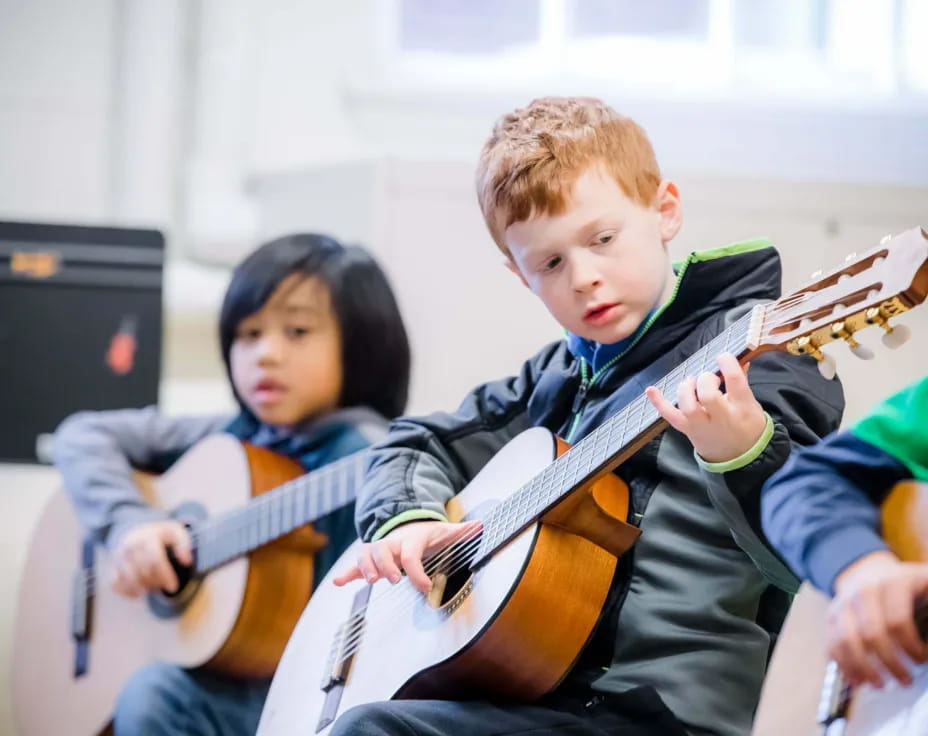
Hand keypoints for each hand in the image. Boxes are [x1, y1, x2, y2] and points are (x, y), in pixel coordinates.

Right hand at [111, 520, 192, 597]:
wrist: (135, 529)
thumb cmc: (160, 534)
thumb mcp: (176, 531)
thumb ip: (184, 544)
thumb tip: (187, 562)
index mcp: (147, 537)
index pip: (155, 560)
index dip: (165, 576)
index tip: (174, 587)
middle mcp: (129, 547)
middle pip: (143, 572)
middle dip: (157, 583)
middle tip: (166, 585)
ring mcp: (118, 558)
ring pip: (129, 581)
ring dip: (144, 589)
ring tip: (155, 587)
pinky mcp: (112, 567)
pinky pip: (115, 585)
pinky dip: (128, 592)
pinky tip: (140, 592)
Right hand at [333, 520, 481, 593]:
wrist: (407, 526)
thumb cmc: (426, 535)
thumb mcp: (444, 532)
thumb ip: (461, 531)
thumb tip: (481, 525)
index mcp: (411, 539)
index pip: (411, 554)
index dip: (417, 571)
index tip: (425, 587)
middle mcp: (392, 543)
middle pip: (383, 550)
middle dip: (386, 565)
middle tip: (393, 580)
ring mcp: (380, 550)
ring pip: (367, 555)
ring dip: (366, 568)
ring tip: (371, 582)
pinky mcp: (371, 560)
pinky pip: (356, 565)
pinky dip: (347, 573)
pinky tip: (338, 583)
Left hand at [645, 352, 765, 462]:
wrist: (738, 457)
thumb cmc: (746, 425)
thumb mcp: (751, 404)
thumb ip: (741, 381)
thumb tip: (741, 358)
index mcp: (742, 408)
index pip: (735, 382)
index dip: (727, 364)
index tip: (722, 357)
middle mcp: (721, 419)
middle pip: (709, 396)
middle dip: (706, 381)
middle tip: (708, 379)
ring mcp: (701, 426)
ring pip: (688, 406)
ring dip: (686, 389)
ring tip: (691, 383)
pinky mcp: (687, 429)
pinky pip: (670, 416)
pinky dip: (659, 402)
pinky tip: (650, 389)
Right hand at [829, 550, 927, 687]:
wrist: (868, 570)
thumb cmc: (905, 586)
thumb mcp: (926, 586)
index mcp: (893, 583)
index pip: (897, 621)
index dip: (911, 647)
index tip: (921, 660)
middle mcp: (864, 590)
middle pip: (871, 633)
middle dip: (890, 663)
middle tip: (905, 680)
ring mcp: (844, 602)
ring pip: (847, 640)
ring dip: (863, 668)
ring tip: (879, 684)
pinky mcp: (831, 615)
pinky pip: (832, 642)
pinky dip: (843, 664)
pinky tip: (856, 679)